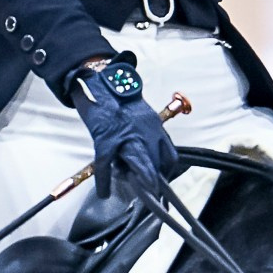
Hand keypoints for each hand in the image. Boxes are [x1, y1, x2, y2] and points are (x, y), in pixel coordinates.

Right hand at [71, 61, 183, 184]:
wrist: (103, 80)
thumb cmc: (121, 98)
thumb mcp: (143, 115)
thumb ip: (150, 133)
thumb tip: (153, 155)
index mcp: (154, 126)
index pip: (168, 155)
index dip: (167, 172)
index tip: (163, 183)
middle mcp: (143, 132)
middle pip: (155, 164)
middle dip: (154, 182)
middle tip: (152, 193)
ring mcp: (125, 136)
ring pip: (138, 166)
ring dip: (138, 181)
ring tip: (135, 188)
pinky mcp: (105, 139)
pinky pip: (106, 165)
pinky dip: (104, 181)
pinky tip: (103, 192)